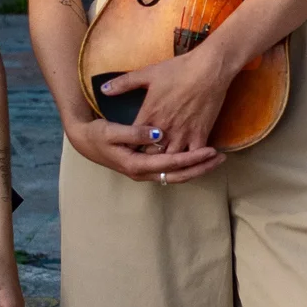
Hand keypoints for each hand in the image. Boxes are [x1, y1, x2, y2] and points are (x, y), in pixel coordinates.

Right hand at [64, 115, 223, 183]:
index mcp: (137, 165)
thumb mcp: (112, 131)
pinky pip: (171, 170)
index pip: (171, 165)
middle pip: (179, 175)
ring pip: (177, 175)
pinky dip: (186, 166)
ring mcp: (145, 172)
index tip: (211, 151)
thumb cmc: (97, 134)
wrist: (84, 142)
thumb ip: (134, 133)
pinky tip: (198, 157)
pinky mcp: (147, 167)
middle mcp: (143, 173)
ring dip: (196, 168)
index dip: (192, 158)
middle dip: (201, 167)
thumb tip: (158, 135)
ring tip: (216, 158)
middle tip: (221, 158)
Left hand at [101, 46, 233, 153]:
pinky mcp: (200, 134)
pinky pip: (193, 156)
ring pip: (170, 159)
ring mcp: (183, 133)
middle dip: (145, 157)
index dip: (128, 147)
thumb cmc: (178, 69)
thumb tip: (103, 89)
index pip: (132, 140)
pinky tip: (187, 162)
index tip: (124, 149)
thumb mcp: (147, 73)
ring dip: (166, 161)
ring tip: (162, 163)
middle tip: (142, 160)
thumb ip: (123, 84)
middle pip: (150, 154)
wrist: (209, 68)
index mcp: (149, 114)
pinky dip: (189, 161)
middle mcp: (164, 128)